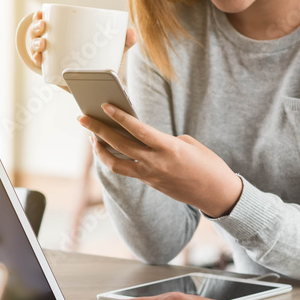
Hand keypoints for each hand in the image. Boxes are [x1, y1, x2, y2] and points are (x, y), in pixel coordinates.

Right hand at [26, 10, 136, 70]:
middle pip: (39, 34)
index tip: (40, 12)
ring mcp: (54, 62)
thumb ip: (126, 41)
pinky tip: (39, 59)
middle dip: (36, 28)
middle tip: (43, 27)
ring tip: (43, 43)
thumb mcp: (117, 51)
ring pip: (37, 49)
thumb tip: (130, 31)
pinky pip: (41, 68)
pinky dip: (37, 62)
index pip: (49, 23)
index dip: (40, 17)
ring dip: (35, 44)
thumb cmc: (109, 66)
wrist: (107, 90)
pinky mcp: (55, 76)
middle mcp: (56, 48)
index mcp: (67, 36)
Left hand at [80, 104, 242, 217]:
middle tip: (83, 118)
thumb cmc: (207, 164)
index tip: (104, 106)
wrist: (216, 194)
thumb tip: (144, 139)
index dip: (119, 117)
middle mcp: (155, 163)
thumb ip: (164, 140)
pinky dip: (113, 160)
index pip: (138, 130)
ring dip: (100, 150)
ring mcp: (150, 175)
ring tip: (92, 137)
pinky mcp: (149, 183)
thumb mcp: (188, 144)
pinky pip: (125, 170)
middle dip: (98, 130)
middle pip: (119, 145)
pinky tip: (107, 151)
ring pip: (115, 164)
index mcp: (169, 148)